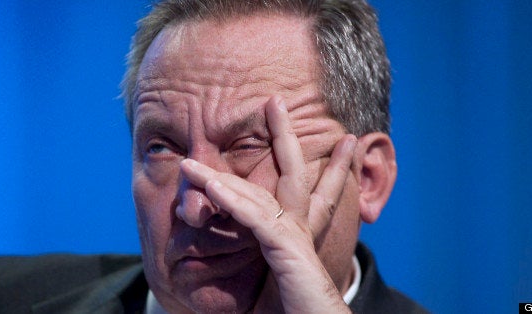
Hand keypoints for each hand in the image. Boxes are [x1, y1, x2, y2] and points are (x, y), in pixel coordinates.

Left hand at [179, 96, 356, 312]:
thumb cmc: (292, 313)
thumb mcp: (267, 283)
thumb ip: (253, 262)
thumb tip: (227, 253)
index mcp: (300, 239)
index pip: (311, 193)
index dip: (322, 164)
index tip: (340, 141)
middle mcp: (302, 232)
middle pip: (295, 173)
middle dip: (285, 135)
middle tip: (275, 101)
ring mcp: (296, 240)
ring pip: (264, 193)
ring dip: (224, 174)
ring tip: (192, 162)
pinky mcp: (289, 253)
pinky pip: (256, 219)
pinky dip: (233, 201)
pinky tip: (210, 185)